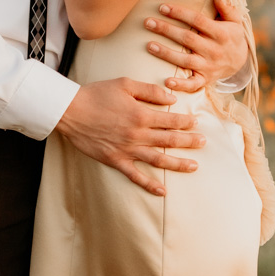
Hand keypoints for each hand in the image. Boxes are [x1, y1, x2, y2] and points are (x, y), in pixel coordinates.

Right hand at [56, 78, 204, 195]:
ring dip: (178, 163)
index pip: (171, 120)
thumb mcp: (125, 84)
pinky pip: (135, 176)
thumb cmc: (97, 94)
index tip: (196, 122)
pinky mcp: (115, 160)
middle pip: (170, 140)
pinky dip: (149, 184)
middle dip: (189, 141)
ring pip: (158, 159)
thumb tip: (171, 98)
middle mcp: (137, 135)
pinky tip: (162, 191)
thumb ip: (150, 91)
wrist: (71, 111)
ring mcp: (127, 150)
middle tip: (203, 142)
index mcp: (141, 114)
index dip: (186, 121)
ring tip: (194, 166)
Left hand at [144, 0, 247, 91]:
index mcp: (220, 33)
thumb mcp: (235, 21)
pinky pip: (193, 84)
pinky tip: (166, 81)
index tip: (162, 7)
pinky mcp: (205, 79)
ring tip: (149, 45)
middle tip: (148, 22)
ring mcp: (209, 66)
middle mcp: (214, 50)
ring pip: (185, 60)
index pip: (197, 20)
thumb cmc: (232, 37)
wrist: (241, 63)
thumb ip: (227, 8)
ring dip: (166, 53)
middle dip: (166, 30)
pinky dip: (180, 85)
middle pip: (187, 39)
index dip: (179, 13)